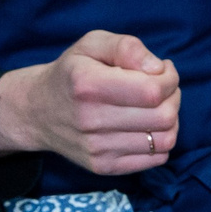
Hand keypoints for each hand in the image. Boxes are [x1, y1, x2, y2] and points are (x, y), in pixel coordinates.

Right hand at [0, 30, 179, 175]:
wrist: (36, 111)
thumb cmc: (72, 73)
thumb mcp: (92, 44)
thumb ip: (127, 47)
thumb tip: (158, 68)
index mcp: (88, 85)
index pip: (153, 91)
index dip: (169, 79)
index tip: (161, 71)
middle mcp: (91, 120)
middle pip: (163, 117)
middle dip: (173, 98)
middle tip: (161, 88)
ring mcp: (97, 149)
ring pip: (165, 140)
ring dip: (170, 120)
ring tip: (155, 106)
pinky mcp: (103, 167)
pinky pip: (156, 159)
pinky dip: (160, 141)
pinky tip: (145, 126)